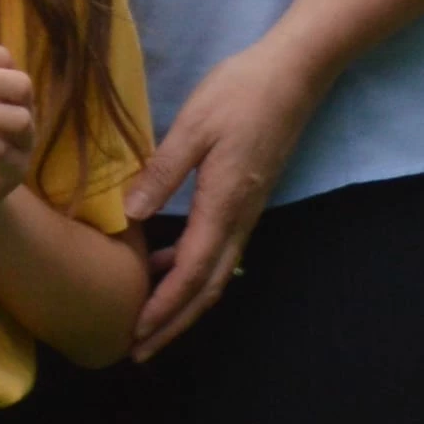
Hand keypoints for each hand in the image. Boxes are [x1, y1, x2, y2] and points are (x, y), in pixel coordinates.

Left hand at [121, 29, 324, 352]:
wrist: (292, 74)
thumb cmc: (240, 93)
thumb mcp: (193, 126)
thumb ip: (163, 172)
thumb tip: (131, 215)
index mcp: (224, 205)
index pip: (193, 272)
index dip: (165, 307)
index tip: (138, 334)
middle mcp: (239, 218)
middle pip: (207, 287)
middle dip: (174, 322)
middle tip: (139, 348)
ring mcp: (246, 211)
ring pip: (215, 272)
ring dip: (183, 300)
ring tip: (147, 316)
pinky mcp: (246, 199)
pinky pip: (218, 248)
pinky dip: (191, 267)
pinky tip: (163, 261)